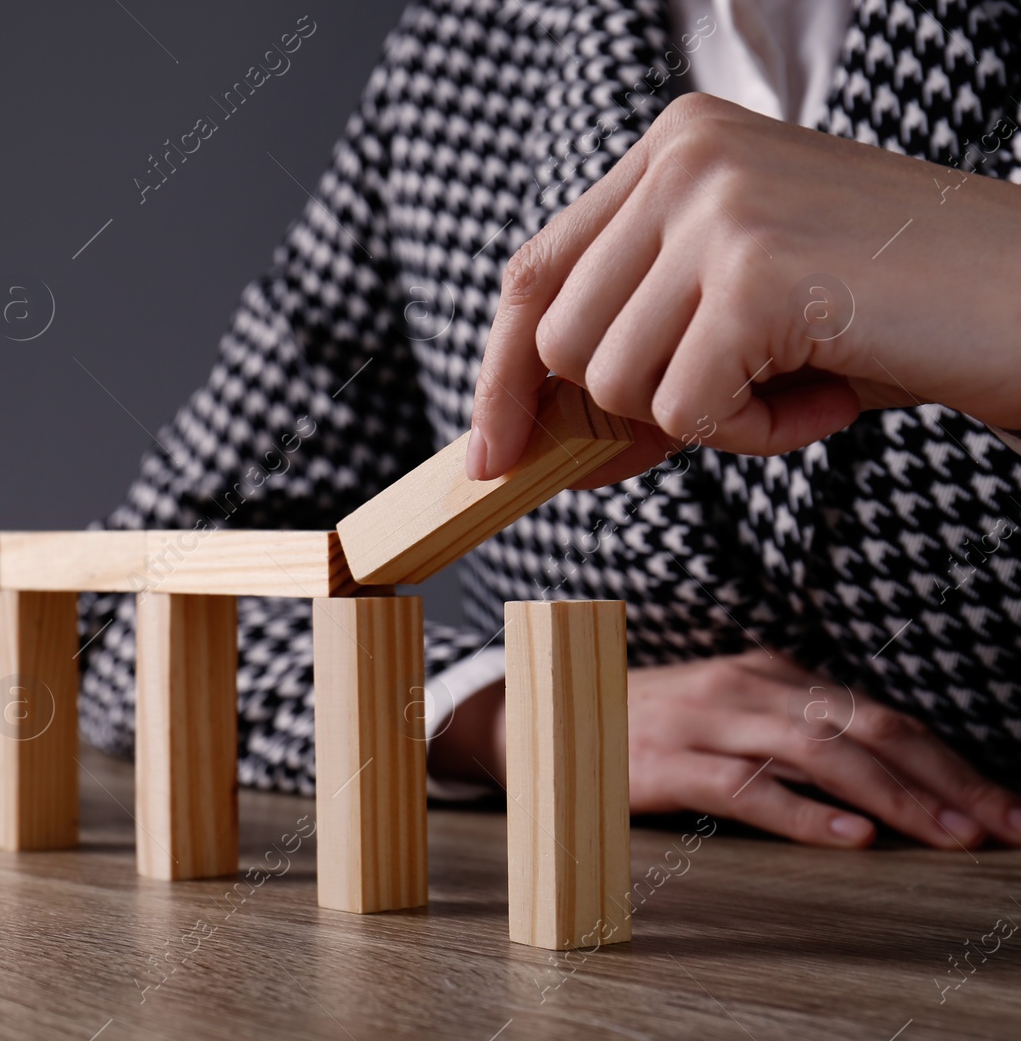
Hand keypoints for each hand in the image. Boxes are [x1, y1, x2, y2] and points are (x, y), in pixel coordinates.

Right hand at [428, 649, 1020, 848]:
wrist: (536, 716)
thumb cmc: (640, 724)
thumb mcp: (723, 712)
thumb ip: (789, 729)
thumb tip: (882, 776)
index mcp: (767, 673)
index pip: (877, 714)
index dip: (948, 758)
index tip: (1003, 803)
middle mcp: (746, 686)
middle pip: (866, 728)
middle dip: (946, 778)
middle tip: (1004, 823)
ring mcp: (705, 720)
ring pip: (820, 753)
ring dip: (897, 797)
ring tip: (950, 834)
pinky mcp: (667, 762)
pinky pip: (747, 787)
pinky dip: (805, 813)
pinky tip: (851, 838)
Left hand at [467, 92, 1020, 483]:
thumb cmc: (891, 311)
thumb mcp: (739, 316)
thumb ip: (637, 352)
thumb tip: (530, 445)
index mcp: (674, 147)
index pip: (535, 271)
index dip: (502, 372)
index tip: (493, 452)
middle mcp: (684, 158)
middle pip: (560, 339)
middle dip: (625, 410)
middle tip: (729, 406)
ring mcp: (718, 208)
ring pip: (613, 382)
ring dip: (706, 420)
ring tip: (799, 383)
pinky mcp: (754, 272)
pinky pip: (685, 412)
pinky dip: (753, 437)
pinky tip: (825, 397)